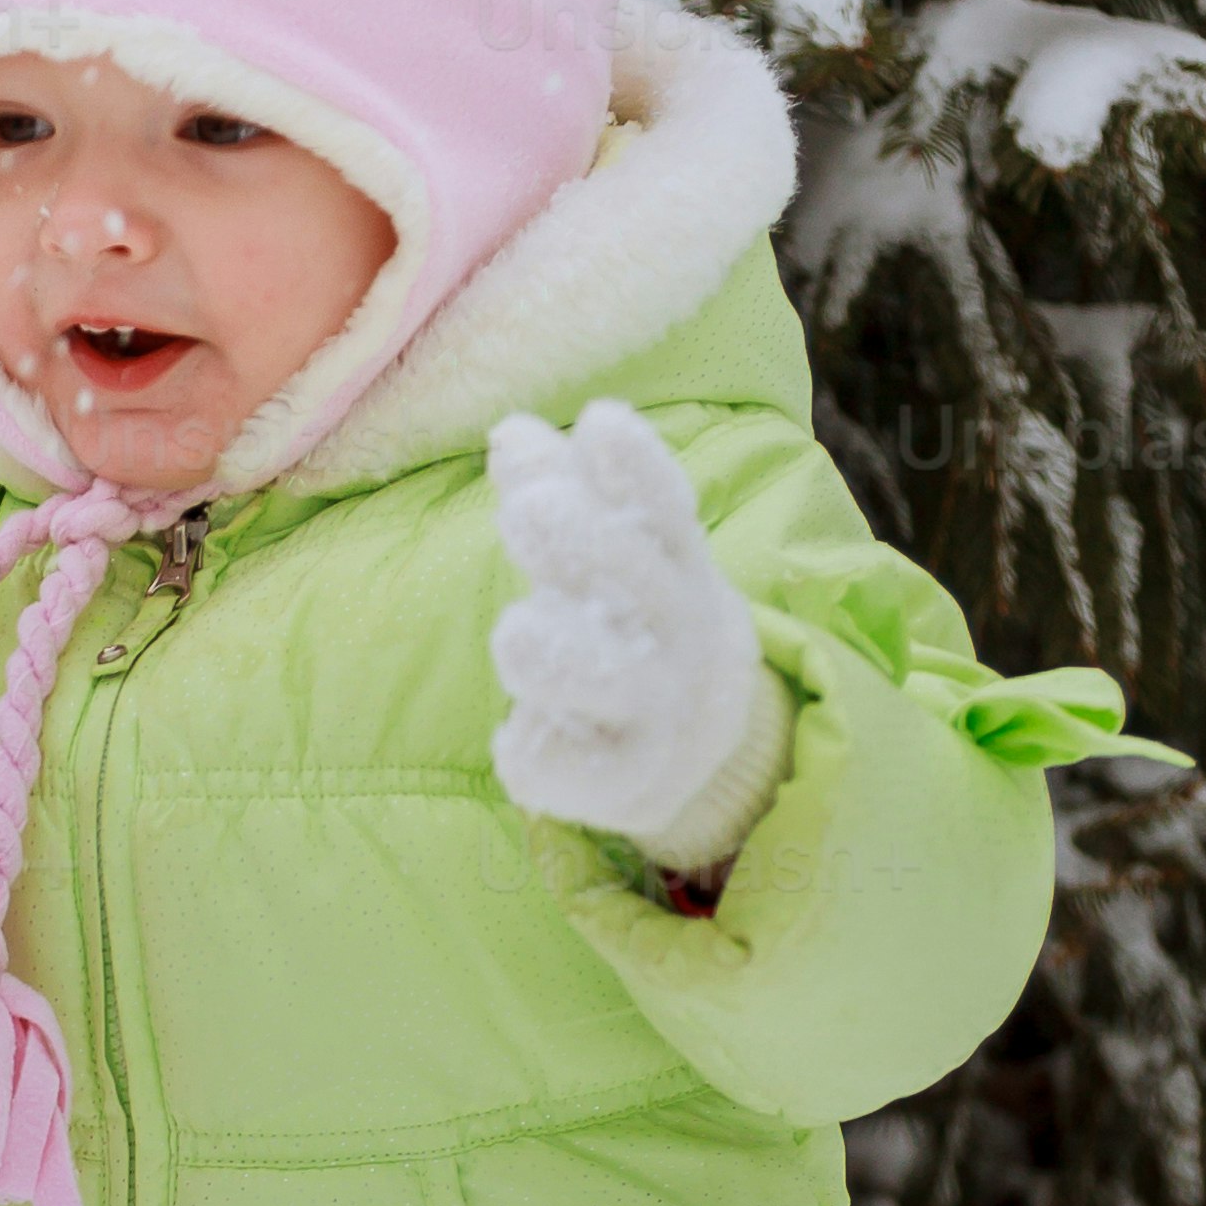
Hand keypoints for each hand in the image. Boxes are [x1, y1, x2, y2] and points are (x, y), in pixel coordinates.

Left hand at [487, 394, 787, 866]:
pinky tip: (517, 737)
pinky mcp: (628, 783)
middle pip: (641, 582)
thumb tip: (510, 431)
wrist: (695, 746)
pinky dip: (532, 749)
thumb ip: (560, 494)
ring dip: (554, 653)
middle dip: (585, 542)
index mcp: (679, 569)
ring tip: (515, 632)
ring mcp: (661, 712)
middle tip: (527, 509)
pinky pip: (569, 766)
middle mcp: (682, 636)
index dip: (636, 469)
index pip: (666, 509)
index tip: (600, 422)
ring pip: (608, 679)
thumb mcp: (607, 557)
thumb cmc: (631, 622)